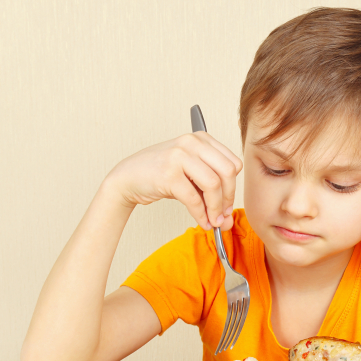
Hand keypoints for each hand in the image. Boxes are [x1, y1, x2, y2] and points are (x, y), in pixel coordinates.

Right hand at [105, 132, 242, 230]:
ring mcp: (179, 156)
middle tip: (222, 215)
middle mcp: (191, 143)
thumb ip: (210, 192)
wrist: (127, 177)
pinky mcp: (169, 174)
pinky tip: (202, 221)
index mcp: (201, 139)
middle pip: (227, 172)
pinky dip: (201, 215)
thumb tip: (227, 219)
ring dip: (215, 209)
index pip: (233, 163)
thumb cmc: (161, 175)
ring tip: (213, 221)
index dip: (233, 187)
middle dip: (228, 198)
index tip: (226, 203)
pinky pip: (194, 199)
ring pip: (213, 184)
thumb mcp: (190, 175)